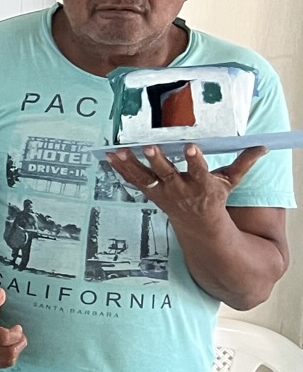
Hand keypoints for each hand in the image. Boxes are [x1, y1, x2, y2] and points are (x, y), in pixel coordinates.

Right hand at [0, 282, 24, 368]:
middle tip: (20, 335)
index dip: (15, 334)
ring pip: (7, 360)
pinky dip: (9, 357)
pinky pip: (2, 364)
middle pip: (7, 352)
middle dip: (19, 343)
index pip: (2, 338)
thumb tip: (0, 293)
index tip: (18, 327)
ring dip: (16, 350)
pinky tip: (7, 348)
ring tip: (15, 341)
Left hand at [107, 143, 266, 230]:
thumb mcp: (230, 182)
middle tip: (150, 147)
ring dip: (130, 164)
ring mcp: (162, 192)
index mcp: (201, 184)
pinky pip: (132, 180)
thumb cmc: (214, 198)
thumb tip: (262, 147)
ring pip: (144, 178)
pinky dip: (120, 169)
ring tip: (118, 151)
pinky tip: (109, 156)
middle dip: (158, 161)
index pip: (199, 170)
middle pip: (167, 173)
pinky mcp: (150, 193)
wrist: (198, 224)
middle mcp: (179, 188)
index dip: (196, 160)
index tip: (193, 148)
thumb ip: (243, 163)